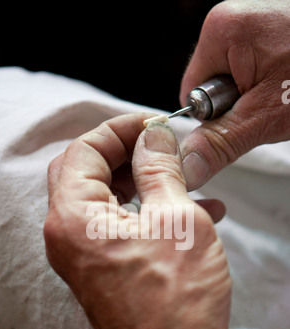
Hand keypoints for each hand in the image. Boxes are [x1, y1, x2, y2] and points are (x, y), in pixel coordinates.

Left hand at [44, 113, 253, 328]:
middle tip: (163, 148)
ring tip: (185, 179)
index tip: (151, 125)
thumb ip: (158, 168)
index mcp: (73, 217)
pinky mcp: (103, 273)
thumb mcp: (176, 218)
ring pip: (106, 201)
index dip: (119, 129)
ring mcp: (83, 259)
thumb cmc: (176, 303)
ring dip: (143, 184)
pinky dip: (148, 213)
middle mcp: (68, 238)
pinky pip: (119, 228)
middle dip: (128, 154)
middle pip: (87, 173)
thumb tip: (153, 137)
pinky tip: (192, 212)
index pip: (83, 150)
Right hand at [179, 0, 289, 189]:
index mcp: (222, 31)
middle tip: (268, 106)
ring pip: (233, 84)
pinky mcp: (269, 35)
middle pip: (210, 88)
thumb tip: (187, 168)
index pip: (190, 93)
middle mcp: (233, 21)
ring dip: (253, 100)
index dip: (211, 119)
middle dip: (236, 108)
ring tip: (283, 92)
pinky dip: (266, 88)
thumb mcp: (266, 117)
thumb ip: (221, 142)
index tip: (240, 121)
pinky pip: (251, 72)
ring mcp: (253, 25)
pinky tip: (286, 85)